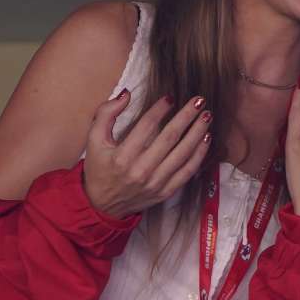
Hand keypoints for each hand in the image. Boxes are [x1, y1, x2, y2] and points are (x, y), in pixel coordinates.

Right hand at [82, 91, 211, 218]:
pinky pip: (187, 171)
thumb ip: (106, 114)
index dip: (159, 110)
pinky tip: (205, 139)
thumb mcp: (93, 140)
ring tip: (206, 116)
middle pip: (169, 138)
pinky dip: (199, 154)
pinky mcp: (165, 192)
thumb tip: (126, 94)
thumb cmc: (98, 169)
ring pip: (182, 154)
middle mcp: (140, 171)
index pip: (146, 127)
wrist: (102, 205)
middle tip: (198, 100)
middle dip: (186, 117)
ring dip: (197, 132)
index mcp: (122, 157)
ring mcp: (155, 183)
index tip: (169, 98)